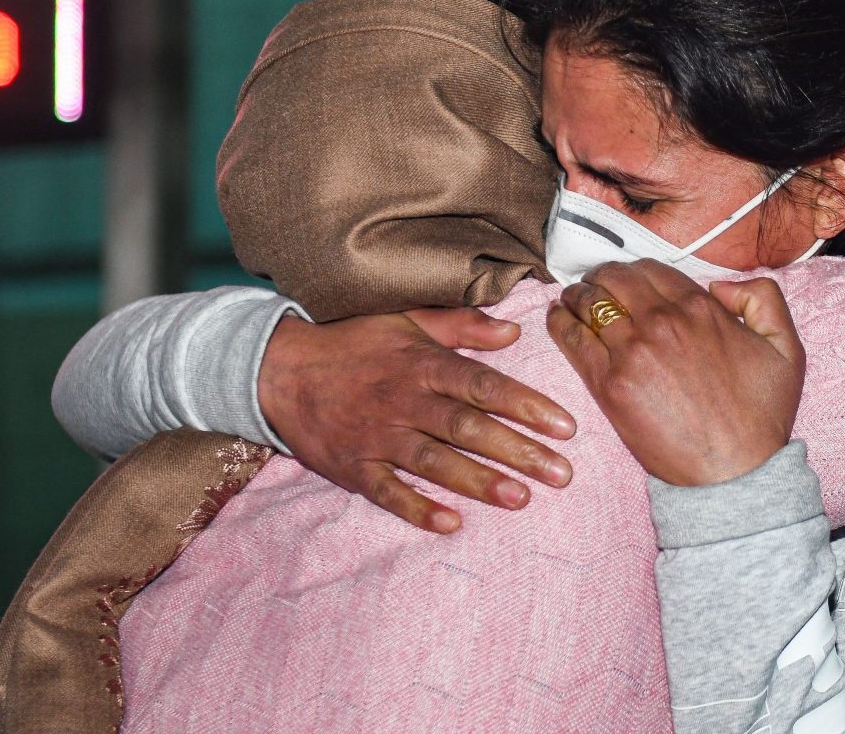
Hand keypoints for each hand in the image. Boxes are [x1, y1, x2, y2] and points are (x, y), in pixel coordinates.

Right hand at [257, 309, 575, 533]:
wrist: (278, 368)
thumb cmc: (352, 342)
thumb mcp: (406, 319)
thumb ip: (461, 326)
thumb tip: (514, 330)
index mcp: (422, 364)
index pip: (484, 384)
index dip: (527, 405)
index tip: (566, 427)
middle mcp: (404, 400)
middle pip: (468, 428)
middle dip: (518, 451)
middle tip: (561, 474)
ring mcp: (378, 436)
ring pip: (435, 462)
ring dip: (479, 482)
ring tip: (522, 499)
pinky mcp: (354, 467)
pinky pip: (389, 493)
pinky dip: (418, 509)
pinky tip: (451, 525)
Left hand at [546, 260, 803, 486]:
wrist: (736, 474)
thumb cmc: (761, 416)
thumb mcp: (786, 348)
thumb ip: (764, 298)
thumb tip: (720, 285)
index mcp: (699, 308)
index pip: (651, 269)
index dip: (634, 270)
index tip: (625, 278)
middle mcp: (662, 321)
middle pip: (615, 278)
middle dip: (602, 276)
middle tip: (594, 284)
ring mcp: (632, 351)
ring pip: (589, 302)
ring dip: (577, 294)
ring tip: (572, 298)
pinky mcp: (609, 384)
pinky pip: (571, 338)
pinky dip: (559, 322)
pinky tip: (556, 318)